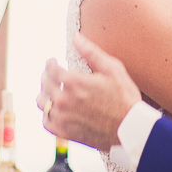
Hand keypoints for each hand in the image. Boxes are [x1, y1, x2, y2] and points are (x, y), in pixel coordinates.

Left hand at [37, 33, 141, 152]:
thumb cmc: (124, 98)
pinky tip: (54, 110)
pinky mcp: (65, 132)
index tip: (53, 61)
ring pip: (42, 102)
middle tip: (52, 74)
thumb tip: (76, 38)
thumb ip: (91, 52)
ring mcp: (62, 118)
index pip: (51, 68)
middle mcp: (63, 100)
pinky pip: (46, 122)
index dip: (51, 63)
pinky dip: (47, 114)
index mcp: (74, 82)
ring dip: (44, 94)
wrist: (130, 129)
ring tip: (51, 91)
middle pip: (44, 84)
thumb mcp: (112, 69)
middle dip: (47, 75)